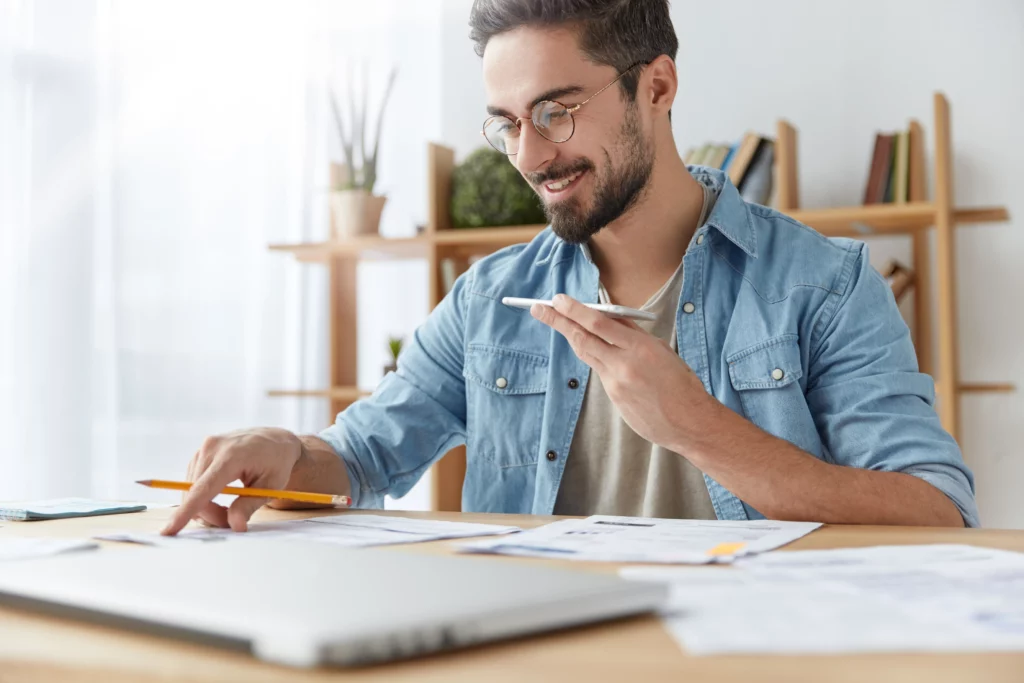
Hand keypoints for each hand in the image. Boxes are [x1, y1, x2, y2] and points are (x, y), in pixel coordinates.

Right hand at [161, 427, 302, 535]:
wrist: (275, 440)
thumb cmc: (277, 462)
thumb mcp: (271, 486)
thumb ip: (249, 506)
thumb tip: (235, 526)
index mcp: (231, 456)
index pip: (202, 489)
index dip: (186, 511)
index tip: (169, 530)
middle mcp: (212, 448)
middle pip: (195, 495)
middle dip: (210, 514)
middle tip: (233, 521)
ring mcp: (204, 448)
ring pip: (191, 491)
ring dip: (206, 506)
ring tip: (232, 506)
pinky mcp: (200, 453)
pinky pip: (193, 483)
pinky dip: (203, 496)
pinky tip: (222, 494)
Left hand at [531, 295, 713, 451]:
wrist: (689, 422)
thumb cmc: (680, 383)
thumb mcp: (660, 350)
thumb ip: (633, 335)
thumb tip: (609, 318)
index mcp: (640, 347)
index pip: (599, 323)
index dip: (574, 310)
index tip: (558, 299)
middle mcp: (624, 365)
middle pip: (582, 338)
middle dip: (558, 320)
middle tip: (538, 307)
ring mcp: (616, 383)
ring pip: (586, 354)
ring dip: (569, 335)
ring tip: (553, 320)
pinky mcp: (615, 399)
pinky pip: (600, 372)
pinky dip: (594, 357)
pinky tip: (588, 346)